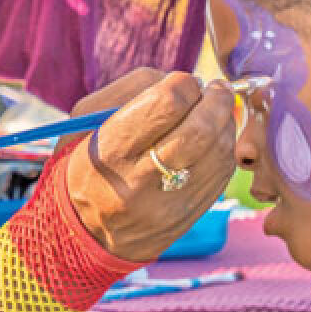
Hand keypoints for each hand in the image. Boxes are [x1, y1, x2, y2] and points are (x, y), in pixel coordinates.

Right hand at [65, 69, 235, 262]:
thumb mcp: (84, 121)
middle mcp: (139, 181)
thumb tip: (185, 82)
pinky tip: (215, 138)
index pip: (165, 105)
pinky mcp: (189, 217)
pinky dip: (225, 147)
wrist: (86, 231)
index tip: (184, 81)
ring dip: (225, 122)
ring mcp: (168, 204)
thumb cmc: (85, 161)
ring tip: (216, 110)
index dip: (183, 84)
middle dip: (215, 100)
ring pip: (217, 152)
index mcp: (108, 150)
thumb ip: (131, 90)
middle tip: (215, 89)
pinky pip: (222, 174)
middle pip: (199, 131)